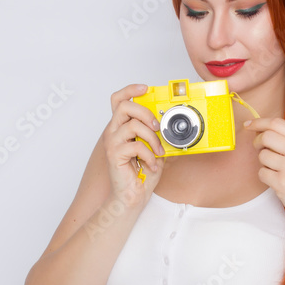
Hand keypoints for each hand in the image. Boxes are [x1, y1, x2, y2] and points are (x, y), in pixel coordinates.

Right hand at [103, 84, 166, 206]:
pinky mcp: (114, 154)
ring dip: (152, 138)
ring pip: (133, 125)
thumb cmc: (142, 173)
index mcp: (121, 127)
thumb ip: (158, 135)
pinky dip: (149, 155)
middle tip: (157, 127)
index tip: (146, 88)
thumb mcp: (154, 149)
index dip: (130, 90)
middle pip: (124, 106)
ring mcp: (112, 142)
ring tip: (158, 151)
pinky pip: (136, 145)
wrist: (132, 196)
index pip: (119, 100)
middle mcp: (113, 131)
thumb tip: (172, 125)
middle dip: (145, 112)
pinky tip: (152, 164)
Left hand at [242, 117, 284, 227]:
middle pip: (266, 136)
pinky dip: (266, 177)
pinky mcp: (282, 183)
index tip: (249, 124)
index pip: (277, 123)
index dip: (259, 122)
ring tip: (277, 170)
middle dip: (257, 141)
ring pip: (262, 155)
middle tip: (259, 148)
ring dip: (264, 162)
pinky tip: (277, 181)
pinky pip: (262, 173)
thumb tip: (261, 130)